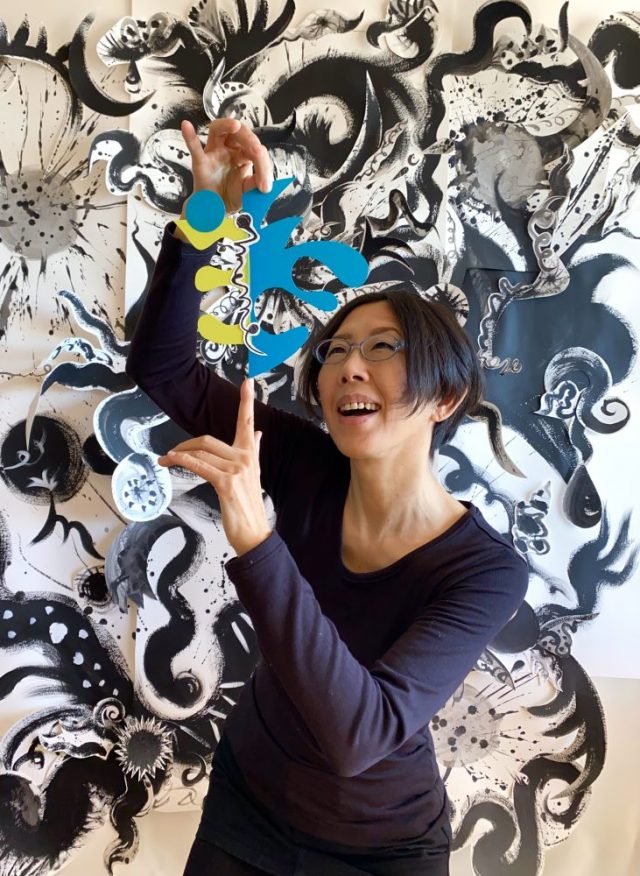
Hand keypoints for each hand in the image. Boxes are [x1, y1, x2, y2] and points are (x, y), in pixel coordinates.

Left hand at [158, 378, 270, 556]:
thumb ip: (254, 451)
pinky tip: (171, 459)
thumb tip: (258, 433)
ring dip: (179, 454)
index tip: (248, 382)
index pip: (248, 422)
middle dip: (186, 444)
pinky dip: (183, 460)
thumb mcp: (254, 474)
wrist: (254, 533)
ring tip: (166, 459)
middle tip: (171, 452)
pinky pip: (200, 465)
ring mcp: (236, 469)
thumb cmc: (249, 506)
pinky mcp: (226, 483)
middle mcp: (245, 458)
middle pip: (209, 440)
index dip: (247, 402)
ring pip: (202, 452)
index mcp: (251, 454)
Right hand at [180, 118, 272, 212]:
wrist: (214, 210)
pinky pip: (194, 149)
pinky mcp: (200, 164)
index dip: (263, 166)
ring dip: (226, 125)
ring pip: (218, 130)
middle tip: (258, 154)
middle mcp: (229, 149)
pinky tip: (186, 126)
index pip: (256, 150)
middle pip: (240, 134)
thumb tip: (265, 185)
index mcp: (244, 154)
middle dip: (251, 141)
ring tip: (235, 125)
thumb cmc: (230, 196)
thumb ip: (256, 184)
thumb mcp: (248, 191)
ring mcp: (213, 154)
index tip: (265, 187)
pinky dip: (190, 137)